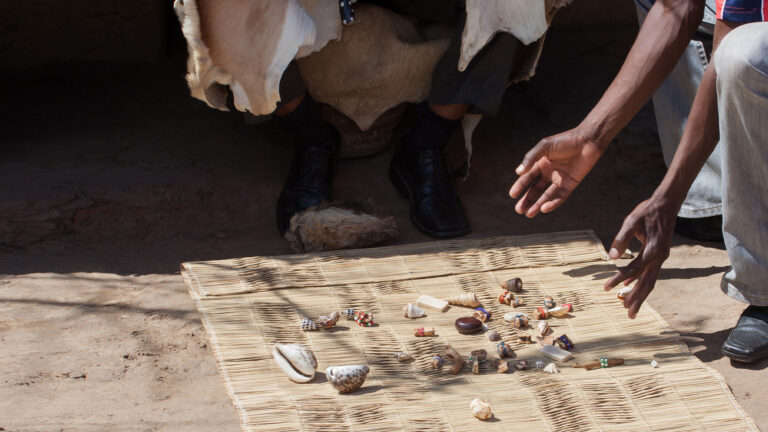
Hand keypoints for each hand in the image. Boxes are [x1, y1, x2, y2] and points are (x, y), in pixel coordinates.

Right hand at [509, 128, 604, 217]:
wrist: (588, 141)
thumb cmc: (566, 140)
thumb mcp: (545, 146)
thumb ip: (531, 158)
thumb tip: (518, 172)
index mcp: (541, 163)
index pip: (528, 177)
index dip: (520, 186)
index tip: (512, 195)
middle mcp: (549, 172)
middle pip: (536, 189)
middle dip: (527, 200)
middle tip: (518, 210)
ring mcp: (560, 179)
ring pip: (546, 195)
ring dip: (537, 205)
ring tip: (528, 214)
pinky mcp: (570, 184)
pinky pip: (560, 196)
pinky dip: (552, 203)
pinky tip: (544, 208)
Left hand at [604, 197, 677, 318]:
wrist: (667, 204)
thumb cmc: (647, 211)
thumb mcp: (632, 221)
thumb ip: (621, 239)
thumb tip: (611, 257)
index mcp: (652, 250)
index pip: (632, 270)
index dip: (618, 279)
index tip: (605, 288)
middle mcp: (659, 257)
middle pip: (647, 283)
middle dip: (637, 299)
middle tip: (628, 315)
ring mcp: (661, 257)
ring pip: (650, 281)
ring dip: (640, 294)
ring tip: (629, 308)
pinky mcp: (660, 255)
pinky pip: (650, 273)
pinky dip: (641, 282)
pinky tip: (630, 287)